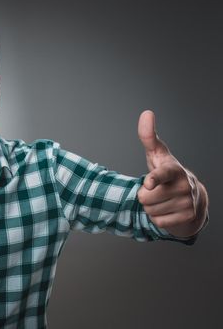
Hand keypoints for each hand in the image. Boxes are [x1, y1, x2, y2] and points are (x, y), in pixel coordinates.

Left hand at [137, 110, 206, 237]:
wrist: (191, 196)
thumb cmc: (167, 171)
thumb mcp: (157, 154)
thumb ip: (148, 136)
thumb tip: (147, 113)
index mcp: (173, 170)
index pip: (162, 174)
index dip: (154, 179)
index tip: (149, 182)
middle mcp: (184, 185)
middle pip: (145, 198)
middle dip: (143, 196)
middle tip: (153, 191)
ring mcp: (188, 202)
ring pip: (151, 211)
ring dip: (150, 208)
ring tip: (161, 199)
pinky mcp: (189, 217)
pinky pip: (158, 222)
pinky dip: (158, 218)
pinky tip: (166, 209)